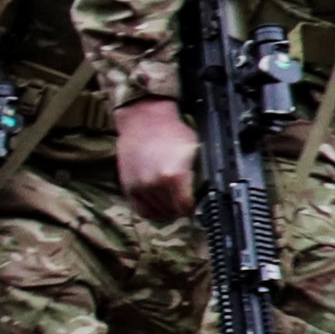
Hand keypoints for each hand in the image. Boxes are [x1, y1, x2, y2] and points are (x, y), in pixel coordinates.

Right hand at [112, 97, 199, 222]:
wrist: (144, 120)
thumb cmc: (171, 132)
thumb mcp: (194, 151)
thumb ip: (197, 174)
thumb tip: (206, 191)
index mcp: (174, 176)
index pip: (186, 207)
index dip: (193, 207)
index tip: (195, 204)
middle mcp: (155, 184)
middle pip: (172, 212)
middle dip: (180, 210)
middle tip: (185, 204)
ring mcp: (139, 186)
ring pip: (156, 213)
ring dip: (166, 211)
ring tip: (173, 205)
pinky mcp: (128, 186)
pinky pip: (141, 209)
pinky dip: (151, 211)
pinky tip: (159, 206)